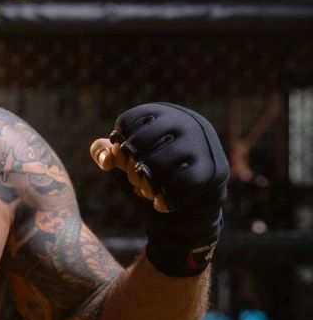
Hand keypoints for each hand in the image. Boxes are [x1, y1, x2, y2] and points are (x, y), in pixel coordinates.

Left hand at [89, 102, 228, 276]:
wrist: (190, 207)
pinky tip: (161, 205)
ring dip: (145, 186)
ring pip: (157, 165)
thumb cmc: (153, 175)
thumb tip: (106, 159)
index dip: (118, 145)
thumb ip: (104, 151)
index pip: (128, 121)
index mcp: (165, 113)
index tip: (124, 162)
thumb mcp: (126, 159)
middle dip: (130, 168)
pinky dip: (164, 199)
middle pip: (139, 143)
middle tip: (136, 181)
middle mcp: (187, 122)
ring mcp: (203, 145)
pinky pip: (179, 186)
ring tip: (147, 192)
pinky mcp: (214, 170)